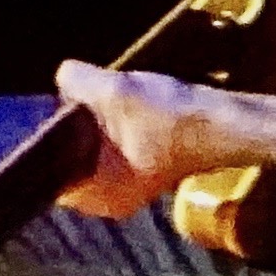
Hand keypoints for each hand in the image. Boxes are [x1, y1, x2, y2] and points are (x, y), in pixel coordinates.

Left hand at [53, 59, 235, 216]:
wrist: (225, 124)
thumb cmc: (170, 119)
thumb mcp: (114, 91)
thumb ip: (76, 83)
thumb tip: (63, 75)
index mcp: (94, 196)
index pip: (50, 168)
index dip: (51, 133)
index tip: (57, 107)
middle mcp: (109, 200)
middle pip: (72, 155)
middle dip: (77, 123)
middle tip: (86, 97)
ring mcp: (130, 187)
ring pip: (95, 148)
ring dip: (99, 121)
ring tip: (112, 99)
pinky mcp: (146, 171)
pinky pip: (117, 147)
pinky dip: (118, 126)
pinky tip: (130, 106)